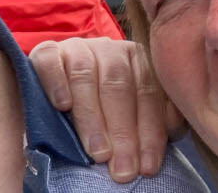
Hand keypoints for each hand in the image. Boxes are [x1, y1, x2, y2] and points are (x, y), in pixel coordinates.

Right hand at [29, 37, 185, 182]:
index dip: (149, 131)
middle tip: (124, 169)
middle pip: (118, 86)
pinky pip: (51, 61)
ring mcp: (76, 48)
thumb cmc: (101, 110)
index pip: (148, 93)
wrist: (57, 89)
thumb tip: (173, 131)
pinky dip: (57, 83)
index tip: (147, 167)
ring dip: (92, 118)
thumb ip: (151, 116)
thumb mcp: (130, 111)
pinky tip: (62, 106)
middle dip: (123, 132)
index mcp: (137, 59)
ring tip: (98, 153)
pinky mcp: (45, 51)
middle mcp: (109, 49)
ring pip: (85, 76)